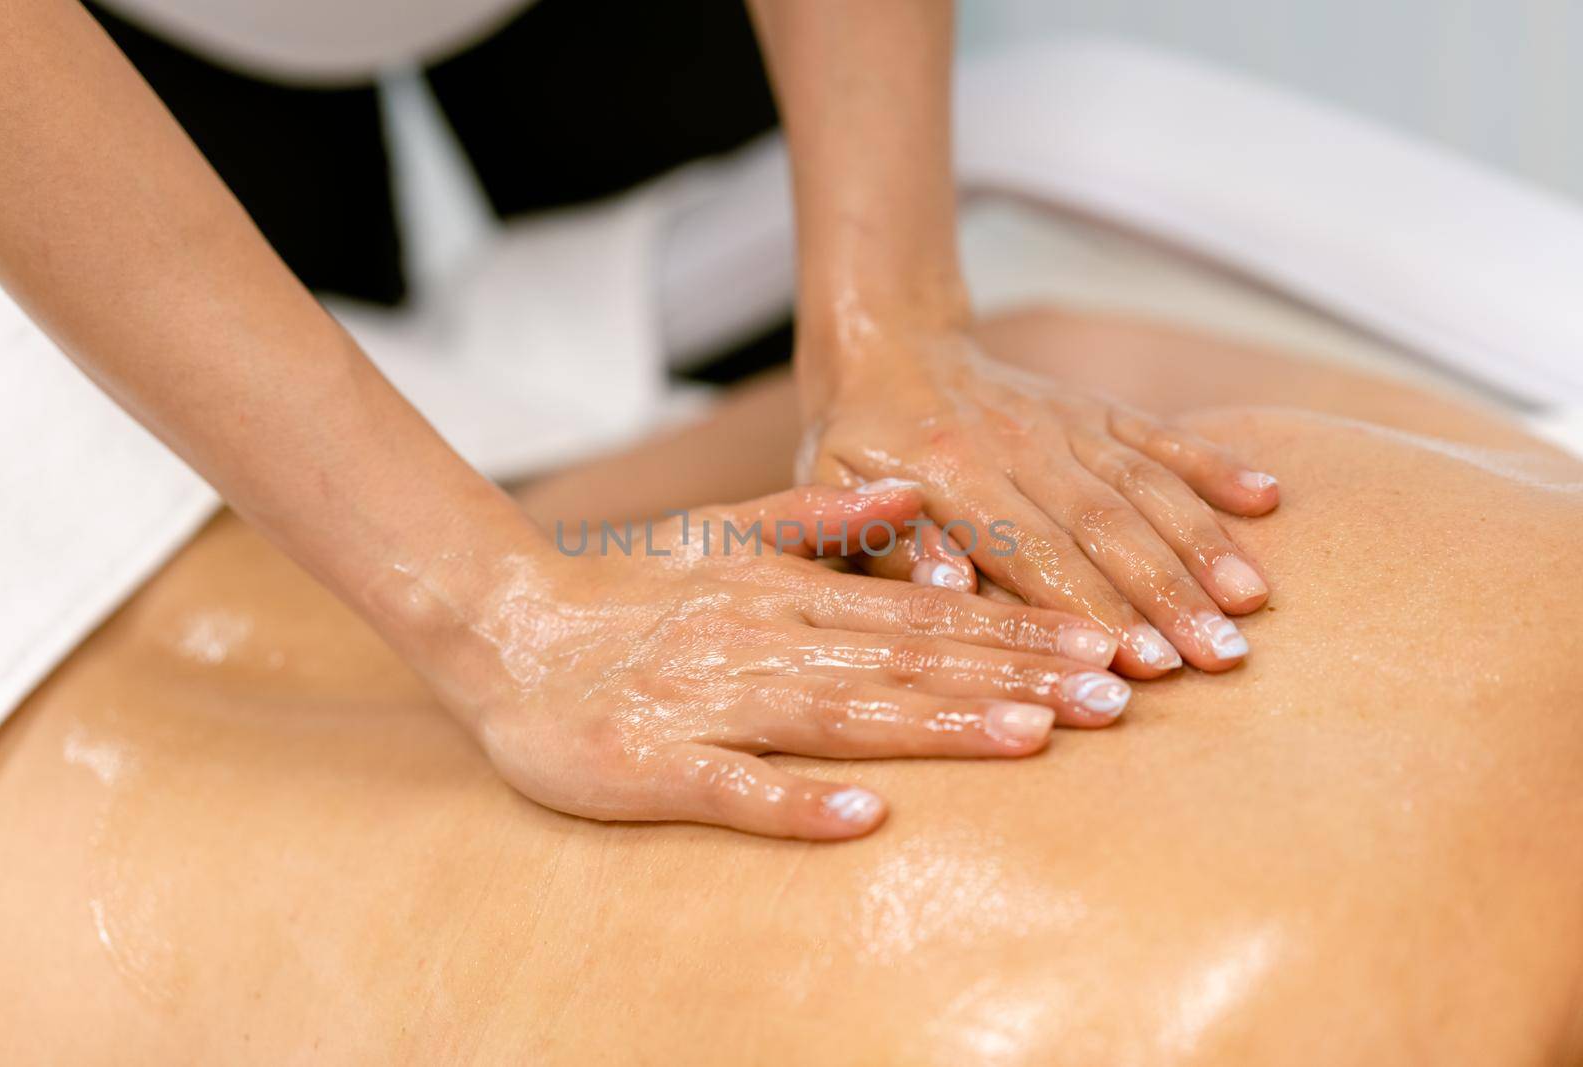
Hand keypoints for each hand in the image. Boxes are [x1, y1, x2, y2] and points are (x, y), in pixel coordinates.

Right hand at [431, 485, 1130, 838]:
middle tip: (1113, 697)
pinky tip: (868, 818)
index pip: (921, 614)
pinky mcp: (652, 765)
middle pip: (905, 664)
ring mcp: (710, 704)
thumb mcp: (722, 532)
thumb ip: (821, 522)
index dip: (1014, 631)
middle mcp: (763, 644)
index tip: (1099, 646)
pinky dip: (797, 802)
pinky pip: (733, 786)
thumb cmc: (622, 587)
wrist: (502, 623)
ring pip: (841, 717)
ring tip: (1030, 738)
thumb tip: (915, 494)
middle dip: (1013, 679)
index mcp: (784, 594)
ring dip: (938, 728)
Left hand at [799, 326, 1278, 676]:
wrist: (888, 351)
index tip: (1141, 664)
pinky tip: (1268, 498)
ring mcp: (1062, 422)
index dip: (1090, 607)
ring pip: (1144, 484)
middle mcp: (1015, 443)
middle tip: (1218, 658)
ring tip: (1250, 604)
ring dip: (1202, 543)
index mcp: (947, 474)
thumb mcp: (834, 496)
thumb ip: (887, 546)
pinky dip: (1215, 463)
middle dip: (1166, 594)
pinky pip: (1160, 434)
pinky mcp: (1093, 408)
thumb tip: (948, 587)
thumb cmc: (855, 448)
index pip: (1030, 551)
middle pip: (1104, 526)